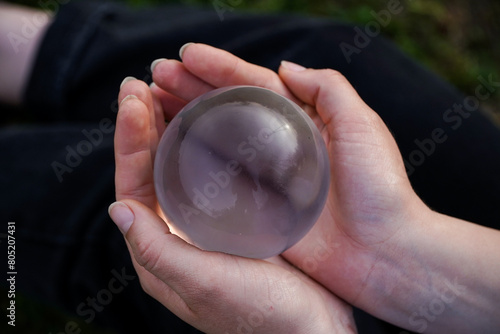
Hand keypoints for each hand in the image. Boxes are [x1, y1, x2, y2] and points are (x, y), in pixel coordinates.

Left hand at [109, 75, 355, 332]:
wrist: (311, 332)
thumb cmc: (264, 315)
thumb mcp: (206, 285)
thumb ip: (158, 251)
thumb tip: (118, 209)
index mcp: (161, 252)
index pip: (134, 185)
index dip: (130, 139)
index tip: (134, 97)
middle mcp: (177, 238)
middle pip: (150, 172)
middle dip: (143, 127)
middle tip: (141, 84)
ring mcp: (204, 229)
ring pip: (177, 170)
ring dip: (169, 131)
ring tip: (166, 93)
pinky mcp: (233, 224)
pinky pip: (208, 176)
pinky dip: (202, 147)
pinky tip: (208, 124)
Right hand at [150, 43, 427, 314]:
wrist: (385, 253)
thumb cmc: (380, 188)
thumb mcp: (361, 125)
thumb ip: (328, 89)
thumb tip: (285, 66)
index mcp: (303, 122)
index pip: (253, 85)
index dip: (220, 67)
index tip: (185, 54)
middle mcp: (280, 147)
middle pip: (227, 108)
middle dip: (192, 88)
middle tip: (155, 75)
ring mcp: (266, 178)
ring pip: (217, 140)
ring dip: (185, 119)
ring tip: (151, 103)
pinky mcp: (258, 209)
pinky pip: (220, 182)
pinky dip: (194, 164)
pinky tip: (169, 151)